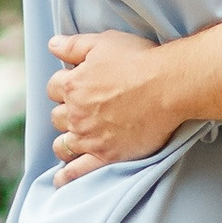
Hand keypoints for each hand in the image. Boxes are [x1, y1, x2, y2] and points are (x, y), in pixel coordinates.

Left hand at [47, 28, 171, 178]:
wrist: (169, 86)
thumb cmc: (140, 61)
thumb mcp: (104, 43)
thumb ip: (74, 45)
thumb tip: (52, 46)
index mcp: (73, 85)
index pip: (53, 88)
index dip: (64, 85)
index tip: (77, 85)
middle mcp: (76, 113)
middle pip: (56, 116)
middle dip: (66, 111)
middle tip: (84, 109)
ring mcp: (89, 137)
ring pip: (63, 143)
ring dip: (66, 139)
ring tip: (76, 138)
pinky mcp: (106, 155)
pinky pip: (78, 171)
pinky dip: (66, 176)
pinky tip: (61, 179)